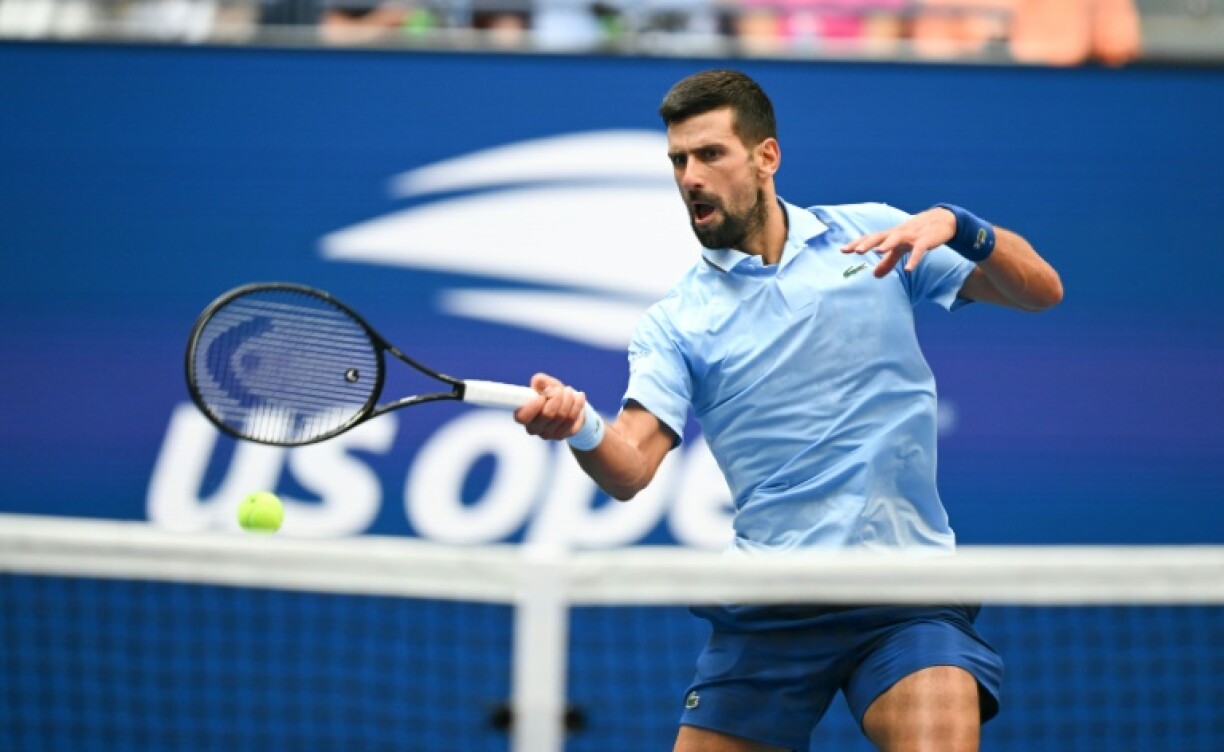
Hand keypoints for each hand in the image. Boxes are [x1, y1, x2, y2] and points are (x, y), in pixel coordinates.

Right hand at [513, 372, 587, 440]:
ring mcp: (550, 434)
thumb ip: (540, 381)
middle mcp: (535, 428)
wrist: (567, 406)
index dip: (533, 406)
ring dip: (569, 399)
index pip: (523, 417)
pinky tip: (578, 398)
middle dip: (557, 397)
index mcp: (524, 416)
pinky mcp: (564, 435)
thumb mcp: (545, 385)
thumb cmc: (551, 394)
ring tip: (569, 391)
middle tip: (560, 389)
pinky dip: (578, 405)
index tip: (542, 396)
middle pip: (548, 414)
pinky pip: (573, 419)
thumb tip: (538, 380)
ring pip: (563, 416)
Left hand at [840, 207, 956, 277]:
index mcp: (890, 235)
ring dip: (887, 244)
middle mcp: (897, 233)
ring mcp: (911, 236)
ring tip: (878, 252)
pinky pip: (919, 250)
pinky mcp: (925, 240)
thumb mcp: (901, 249)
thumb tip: (874, 275)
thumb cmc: (916, 234)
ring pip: (897, 238)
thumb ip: (888, 261)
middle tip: (856, 251)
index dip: (857, 243)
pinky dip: (914, 259)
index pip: (870, 238)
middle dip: (867, 243)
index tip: (842, 250)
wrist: (941, 220)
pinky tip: (908, 269)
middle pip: (879, 236)